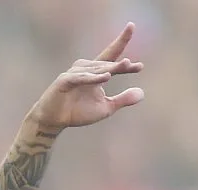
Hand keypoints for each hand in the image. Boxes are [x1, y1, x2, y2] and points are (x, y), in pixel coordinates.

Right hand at [27, 22, 144, 131]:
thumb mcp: (106, 107)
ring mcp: (74, 74)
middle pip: (107, 63)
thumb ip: (123, 100)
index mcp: (97, 74)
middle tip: (133, 64)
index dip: (125, 62)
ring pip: (96, 68)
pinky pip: (81, 77)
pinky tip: (107, 76)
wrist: (55, 120)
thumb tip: (142, 93)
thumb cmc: (79, 111)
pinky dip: (93, 77)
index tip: (141, 66)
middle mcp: (86, 70)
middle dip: (120, 64)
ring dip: (111, 67)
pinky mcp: (65, 81)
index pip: (112, 61)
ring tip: (126, 64)